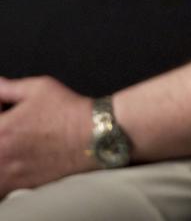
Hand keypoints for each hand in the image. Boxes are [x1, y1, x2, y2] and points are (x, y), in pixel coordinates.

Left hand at [0, 76, 94, 194]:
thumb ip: (8, 87)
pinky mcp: (20, 186)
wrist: (95, 135)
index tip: (5, 112)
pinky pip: (0, 189)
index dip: (0, 113)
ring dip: (2, 154)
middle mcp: (1, 155)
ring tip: (16, 144)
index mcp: (1, 129)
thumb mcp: (39, 88)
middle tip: (14, 126)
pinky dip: (5, 174)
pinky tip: (16, 162)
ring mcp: (9, 174)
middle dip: (2, 132)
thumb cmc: (70, 112)